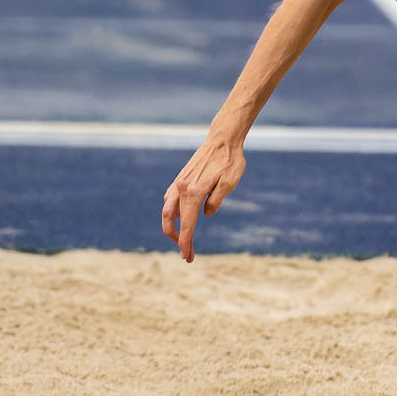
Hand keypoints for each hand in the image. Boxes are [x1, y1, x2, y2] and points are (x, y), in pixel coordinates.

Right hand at [161, 135, 245, 262]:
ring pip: (166, 210)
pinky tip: (180, 217)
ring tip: (182, 238)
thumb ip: (216, 200)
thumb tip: (205, 215)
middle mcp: (181, 188)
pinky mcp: (180, 178)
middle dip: (176, 239)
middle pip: (170, 221)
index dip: (186, 243)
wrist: (223, 138)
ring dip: (171, 227)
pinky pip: (170, 199)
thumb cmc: (230, 160)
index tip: (187, 257)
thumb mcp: (230, 182)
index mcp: (193, 191)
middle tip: (186, 253)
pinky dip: (171, 212)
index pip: (187, 224)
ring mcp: (179, 182)